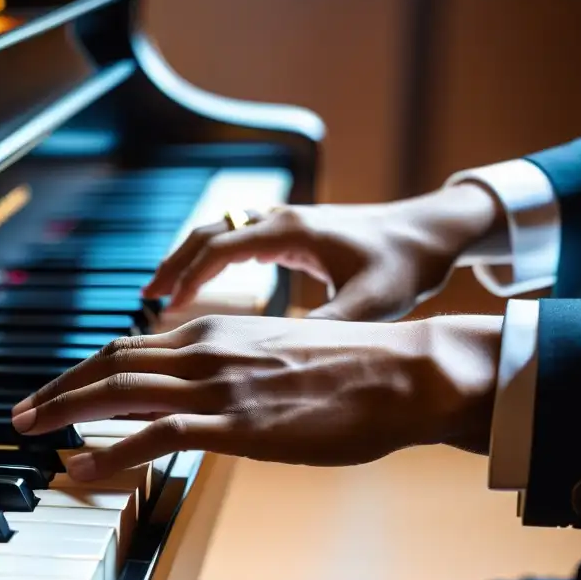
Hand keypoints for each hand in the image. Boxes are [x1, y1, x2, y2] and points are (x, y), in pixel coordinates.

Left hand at [11, 314, 501, 481]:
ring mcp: (220, 385)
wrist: (404, 371)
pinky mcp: (238, 422)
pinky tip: (81, 465)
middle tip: (20, 413)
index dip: (82, 370)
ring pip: (119, 391)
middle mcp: (207, 349)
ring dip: (64, 411)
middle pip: (109, 363)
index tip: (55, 390)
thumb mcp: (279, 357)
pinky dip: (110, 450)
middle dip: (57, 389)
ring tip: (28, 432)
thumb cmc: (351, 371)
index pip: (128, 347)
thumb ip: (234, 369)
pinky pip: (155, 434)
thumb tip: (204, 397)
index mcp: (216, 332)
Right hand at [142, 184, 503, 320]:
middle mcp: (282, 219)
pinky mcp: (294, 231)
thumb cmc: (405, 264)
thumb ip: (325, 327)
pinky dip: (212, 259)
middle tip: (146, 298)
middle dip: (174, 264)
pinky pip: (238, 238)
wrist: (434, 231)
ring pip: (220, 232)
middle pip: (208, 233)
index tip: (164, 307)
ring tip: (162, 293)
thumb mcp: (369, 303)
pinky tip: (206, 284)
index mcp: (293, 231)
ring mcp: (287, 221)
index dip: (188, 277)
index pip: (220, 248)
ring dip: (189, 259)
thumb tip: (280, 360)